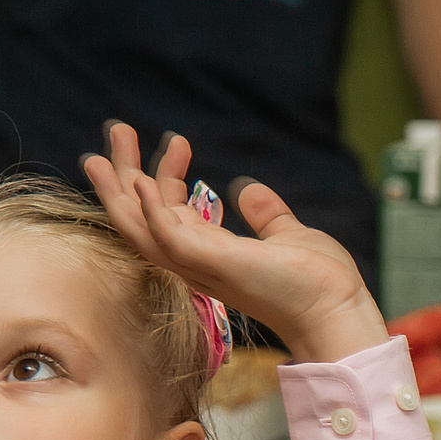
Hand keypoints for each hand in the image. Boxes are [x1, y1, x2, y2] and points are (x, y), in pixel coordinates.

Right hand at [83, 124, 387, 359]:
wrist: (337, 310)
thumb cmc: (317, 284)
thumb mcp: (287, 235)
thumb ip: (266, 215)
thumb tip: (248, 190)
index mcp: (213, 253)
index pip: (172, 213)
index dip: (165, 176)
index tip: (177, 141)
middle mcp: (197, 262)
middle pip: (143, 218)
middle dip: (125, 174)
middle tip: (117, 129)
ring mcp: (201, 265)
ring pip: (140, 230)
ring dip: (119, 189)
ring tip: (103, 150)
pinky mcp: (213, 265)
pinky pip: (167, 239)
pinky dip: (150, 211)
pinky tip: (141, 181)